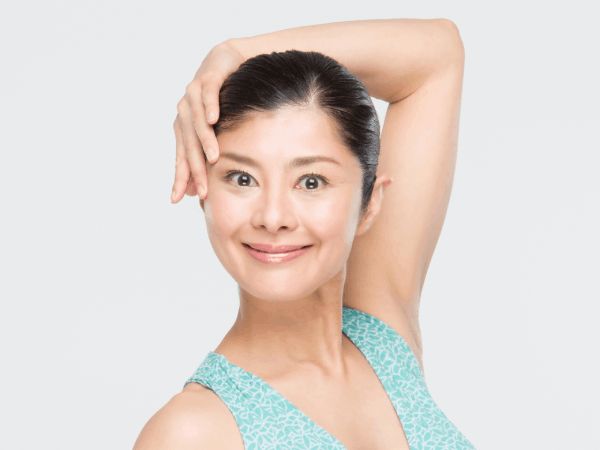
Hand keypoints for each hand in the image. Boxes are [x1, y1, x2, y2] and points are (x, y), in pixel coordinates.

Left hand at [171, 40, 244, 202]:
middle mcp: (184, 114)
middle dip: (196, 169)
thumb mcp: (215, 133)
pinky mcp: (207, 79)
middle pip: (189, 145)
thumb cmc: (222, 102)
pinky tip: (213, 118)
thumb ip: (205, 159)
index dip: (180, 178)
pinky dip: (209, 106)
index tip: (177, 200)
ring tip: (214, 157)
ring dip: (205, 140)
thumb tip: (195, 193)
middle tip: (203, 191)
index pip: (181, 158)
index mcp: (184, 129)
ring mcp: (193, 95)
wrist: (226, 63)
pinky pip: (207, 94)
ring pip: (197, 122)